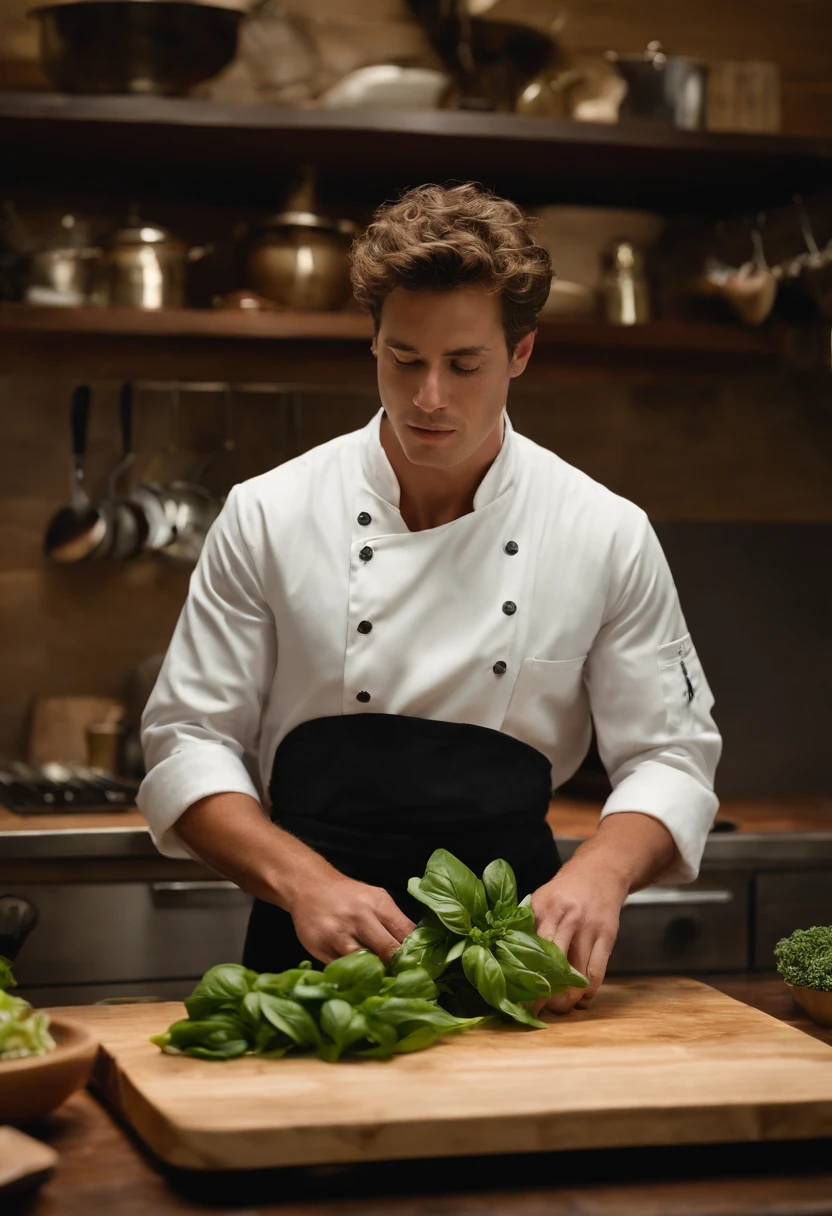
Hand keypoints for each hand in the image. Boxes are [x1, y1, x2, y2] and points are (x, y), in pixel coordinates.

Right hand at [288, 872, 415, 965]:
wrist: (308, 886)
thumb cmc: (348, 896)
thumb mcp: (376, 898)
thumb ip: (394, 921)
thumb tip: (416, 948)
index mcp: (378, 903)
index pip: (405, 933)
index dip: (414, 952)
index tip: (418, 965)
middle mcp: (359, 917)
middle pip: (388, 951)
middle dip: (397, 966)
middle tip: (401, 977)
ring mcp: (338, 934)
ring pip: (365, 964)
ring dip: (374, 973)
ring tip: (379, 978)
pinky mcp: (320, 948)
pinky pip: (342, 969)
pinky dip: (352, 974)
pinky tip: (357, 976)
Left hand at [530, 847, 628, 1014]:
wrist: (600, 871)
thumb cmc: (565, 890)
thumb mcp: (541, 899)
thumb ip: (529, 926)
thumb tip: (508, 958)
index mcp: (544, 908)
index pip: (531, 948)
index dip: (524, 976)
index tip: (516, 996)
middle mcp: (567, 917)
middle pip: (554, 965)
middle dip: (545, 994)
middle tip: (537, 1010)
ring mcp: (589, 927)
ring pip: (578, 974)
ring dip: (568, 999)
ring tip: (559, 1009)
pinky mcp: (607, 936)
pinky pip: (597, 972)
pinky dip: (589, 992)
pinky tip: (582, 1001)